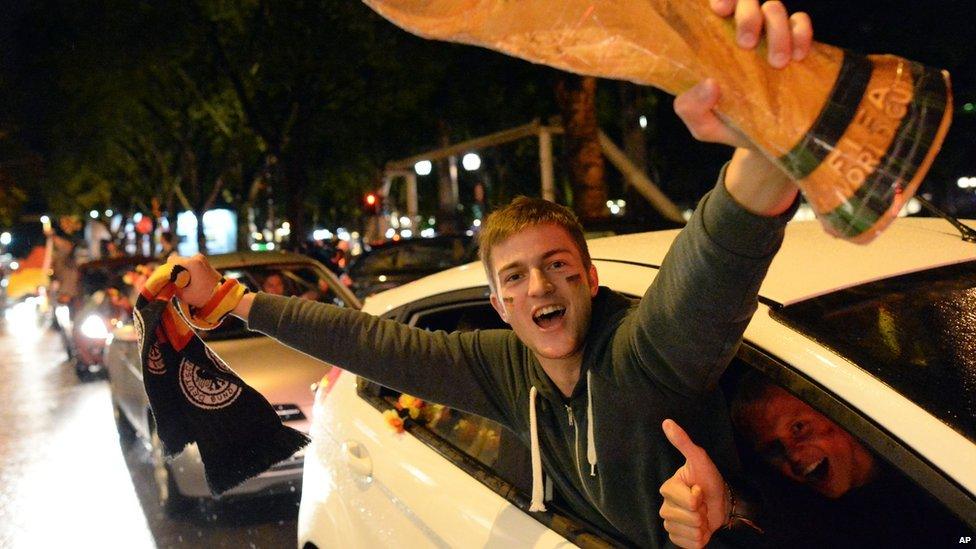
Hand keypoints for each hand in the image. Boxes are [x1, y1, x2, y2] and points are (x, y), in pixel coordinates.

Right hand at [167, 253, 221, 307]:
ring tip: (186, 283)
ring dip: (182, 271)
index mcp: (192, 262)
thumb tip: (166, 281)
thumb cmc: (203, 297)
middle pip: (178, 261)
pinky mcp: (205, 262)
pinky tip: (191, 281)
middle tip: (177, 283)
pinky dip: (189, 271)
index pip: (171, 261)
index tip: (169, 280)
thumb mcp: (183, 294)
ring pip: (184, 263)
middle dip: (175, 271)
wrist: (224, 297)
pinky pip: (191, 265)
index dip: (167, 270)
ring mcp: (202, 258)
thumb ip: (171, 285)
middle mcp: (197, 257)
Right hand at [659, 419, 728, 548]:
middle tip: (703, 503)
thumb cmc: (710, 479)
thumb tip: (667, 422)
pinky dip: (701, 539)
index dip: (699, 497)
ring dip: (703, 526)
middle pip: (688, 519)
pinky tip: (701, 528)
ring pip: (690, 533)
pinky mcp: (677, 538)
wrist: (721, 501)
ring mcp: (670, 524)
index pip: (687, 501)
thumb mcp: (699, 459)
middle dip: (702, 513)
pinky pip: (690, 545)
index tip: (699, 489)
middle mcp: (665, 507)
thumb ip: (683, 442)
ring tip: (702, 514)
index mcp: (667, 489)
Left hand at [676, 0, 812, 148]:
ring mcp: (770, 35)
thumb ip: (692, 108)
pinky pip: (801, 22)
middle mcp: (742, 32)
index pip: (718, 6)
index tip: (720, 10)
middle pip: (746, 0)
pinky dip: (801, 33)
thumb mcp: (704, 125)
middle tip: (747, 44)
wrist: (768, 143)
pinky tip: (799, 57)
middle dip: (748, 15)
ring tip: (777, 63)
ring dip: (777, 30)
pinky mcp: (796, 43)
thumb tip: (709, 84)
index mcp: (716, 44)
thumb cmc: (730, 126)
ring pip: (774, 8)